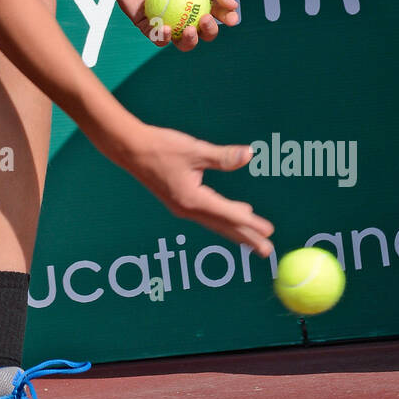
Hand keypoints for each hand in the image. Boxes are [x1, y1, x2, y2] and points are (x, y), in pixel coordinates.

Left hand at [109, 0, 238, 52]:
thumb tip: (234, 6)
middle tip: (205, 20)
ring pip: (183, 41)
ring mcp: (167, 22)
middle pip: (203, 32)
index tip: (232, 18)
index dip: (227, 18)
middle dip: (210, 32)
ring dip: (191, 41)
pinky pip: (159, 39)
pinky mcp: (149, 28)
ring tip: (189, 30)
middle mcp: (183, 13)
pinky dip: (164, 37)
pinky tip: (165, 29)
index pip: (217, 13)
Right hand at [130, 125, 273, 255]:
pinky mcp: (179, 201)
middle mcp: (187, 209)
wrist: (130, 149)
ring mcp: (182, 207)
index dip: (250, 222)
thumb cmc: (161, 147)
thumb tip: (250, 154)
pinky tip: (237, 212)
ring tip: (255, 240)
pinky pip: (207, 215)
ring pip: (215, 223)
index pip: (227, 214)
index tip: (268, 231)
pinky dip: (224, 218)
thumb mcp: (194, 150)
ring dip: (237, 231)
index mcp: (192, 199)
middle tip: (267, 252)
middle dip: (246, 238)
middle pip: (223, 227)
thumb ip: (223, 156)